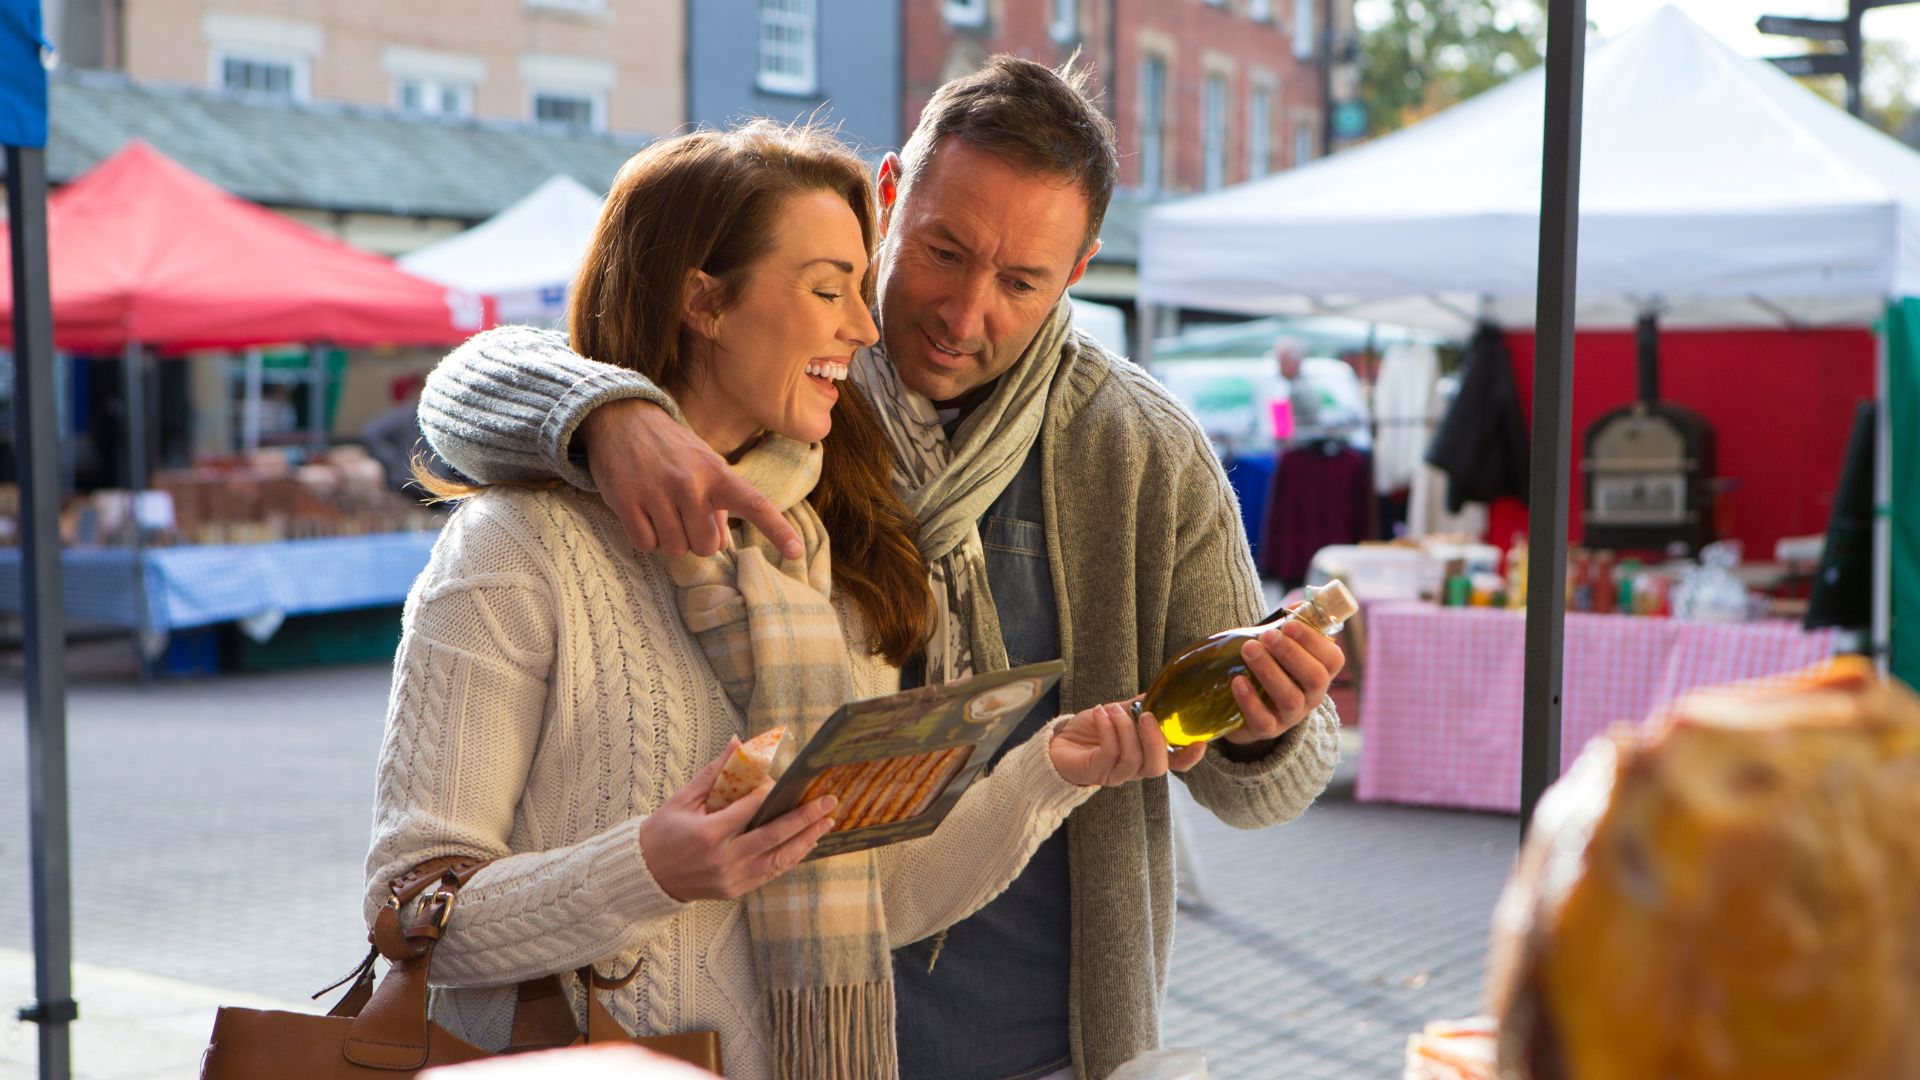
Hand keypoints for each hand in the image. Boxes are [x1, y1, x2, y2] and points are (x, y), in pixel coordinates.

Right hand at [578, 399, 803, 559]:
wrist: (622, 419)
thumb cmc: (672, 450)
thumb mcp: (704, 467)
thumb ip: (719, 505)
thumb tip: (722, 544)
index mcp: (717, 474)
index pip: (754, 504)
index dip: (778, 530)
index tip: (796, 552)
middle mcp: (691, 483)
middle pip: (705, 547)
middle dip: (695, 540)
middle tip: (684, 516)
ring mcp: (657, 491)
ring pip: (674, 549)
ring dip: (668, 539)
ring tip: (662, 511)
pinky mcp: (626, 500)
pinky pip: (645, 544)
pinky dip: (645, 538)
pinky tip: (643, 513)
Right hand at [637, 739, 837, 901]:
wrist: (646, 876)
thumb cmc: (663, 833)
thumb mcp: (683, 799)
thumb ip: (715, 772)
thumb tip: (738, 742)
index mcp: (707, 834)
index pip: (748, 810)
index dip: (768, 794)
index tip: (784, 781)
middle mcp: (723, 860)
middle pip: (773, 837)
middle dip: (804, 818)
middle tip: (828, 801)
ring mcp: (731, 878)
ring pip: (778, 859)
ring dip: (805, 839)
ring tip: (826, 822)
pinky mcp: (735, 890)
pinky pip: (770, 873)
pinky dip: (791, 857)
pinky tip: (806, 842)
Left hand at [1048, 702, 1205, 786]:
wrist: (1058, 742)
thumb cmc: (1091, 729)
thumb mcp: (1120, 713)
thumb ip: (1141, 707)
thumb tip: (1163, 691)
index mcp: (1146, 755)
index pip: (1175, 764)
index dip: (1190, 757)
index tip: (1200, 741)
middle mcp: (1134, 769)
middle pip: (1157, 767)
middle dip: (1154, 740)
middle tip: (1146, 715)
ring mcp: (1115, 773)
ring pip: (1132, 758)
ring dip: (1124, 727)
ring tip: (1112, 707)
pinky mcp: (1096, 771)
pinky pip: (1108, 753)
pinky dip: (1108, 729)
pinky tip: (1101, 713)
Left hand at [1221, 620, 1346, 746]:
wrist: (1247, 708)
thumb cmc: (1270, 668)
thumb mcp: (1280, 647)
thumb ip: (1290, 626)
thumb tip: (1300, 603)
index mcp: (1320, 672)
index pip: (1333, 659)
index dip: (1314, 641)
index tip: (1290, 624)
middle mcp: (1311, 696)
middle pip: (1314, 678)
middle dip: (1291, 653)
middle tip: (1267, 635)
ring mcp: (1290, 715)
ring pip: (1290, 697)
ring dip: (1269, 671)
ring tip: (1248, 649)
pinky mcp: (1266, 729)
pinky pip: (1263, 720)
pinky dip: (1250, 700)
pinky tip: (1237, 681)